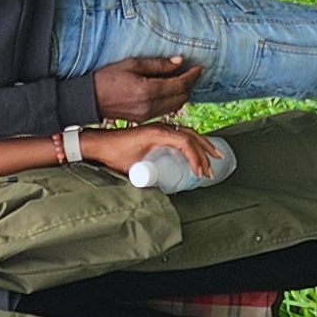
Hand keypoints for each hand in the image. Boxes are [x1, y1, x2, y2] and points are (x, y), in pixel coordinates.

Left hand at [82, 121, 212, 184]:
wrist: (100, 143)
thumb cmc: (114, 154)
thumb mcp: (133, 168)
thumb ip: (149, 178)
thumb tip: (165, 189)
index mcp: (158, 134)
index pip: (186, 142)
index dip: (196, 158)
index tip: (200, 173)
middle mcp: (162, 127)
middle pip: (192, 136)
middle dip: (205, 153)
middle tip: (213, 169)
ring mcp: (161, 128)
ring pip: (189, 133)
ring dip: (203, 145)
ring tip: (216, 156)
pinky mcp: (158, 131)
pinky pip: (181, 133)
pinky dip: (193, 142)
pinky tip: (198, 150)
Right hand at [89, 55, 202, 119]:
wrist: (90, 100)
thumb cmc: (107, 79)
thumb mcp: (132, 64)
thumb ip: (158, 65)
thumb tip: (179, 62)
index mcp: (148, 90)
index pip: (180, 84)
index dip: (192, 75)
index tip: (199, 67)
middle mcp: (150, 106)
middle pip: (182, 97)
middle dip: (191, 84)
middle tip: (194, 72)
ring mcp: (147, 115)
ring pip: (176, 105)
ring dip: (184, 93)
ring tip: (185, 80)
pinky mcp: (144, 119)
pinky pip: (166, 110)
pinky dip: (174, 100)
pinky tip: (172, 90)